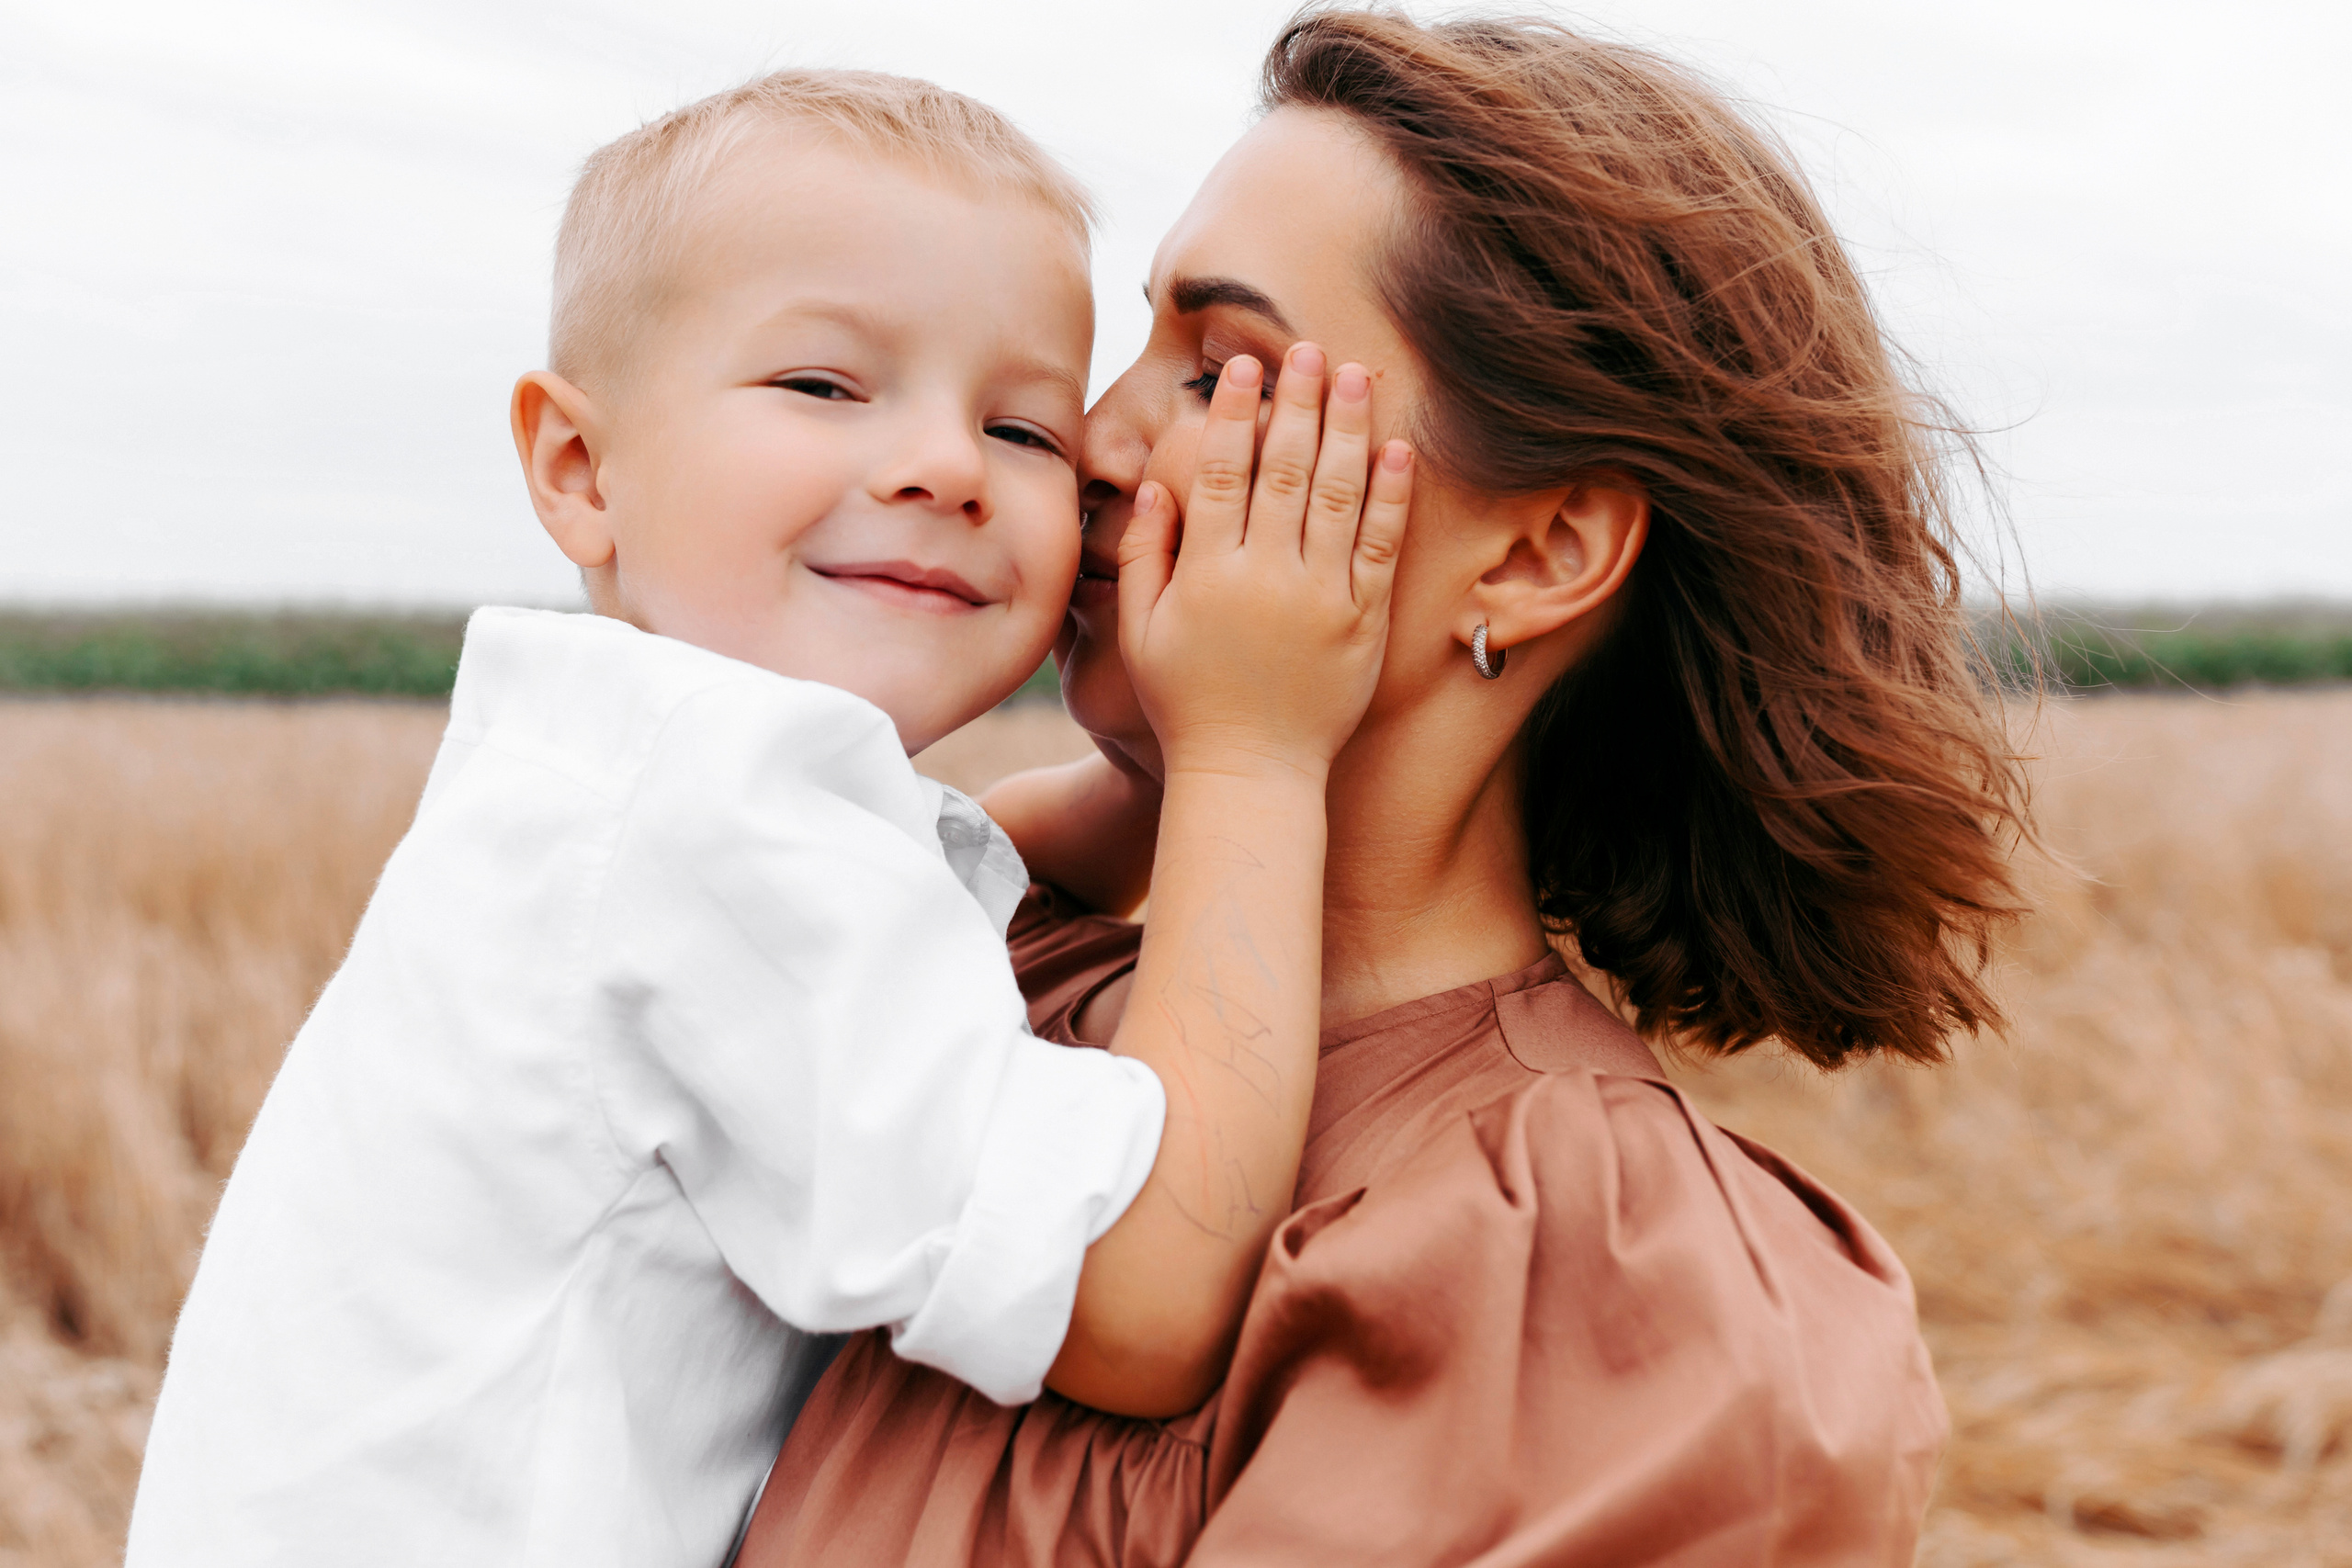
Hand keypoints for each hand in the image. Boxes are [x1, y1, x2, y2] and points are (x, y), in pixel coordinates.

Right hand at [1116, 343, 1412, 781]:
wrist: (1252, 774)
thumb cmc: (1187, 704)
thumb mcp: (1141, 632)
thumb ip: (1142, 555)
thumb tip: (1154, 485)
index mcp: (1207, 573)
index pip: (1220, 471)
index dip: (1232, 413)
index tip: (1242, 368)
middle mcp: (1267, 577)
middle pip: (1285, 468)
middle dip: (1297, 401)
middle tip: (1308, 349)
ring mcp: (1322, 598)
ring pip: (1339, 494)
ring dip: (1349, 428)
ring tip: (1357, 376)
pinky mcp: (1364, 621)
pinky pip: (1381, 546)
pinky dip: (1391, 495)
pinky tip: (1397, 450)